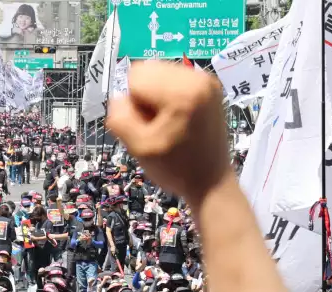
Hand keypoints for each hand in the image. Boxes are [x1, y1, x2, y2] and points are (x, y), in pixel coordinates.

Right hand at [107, 63, 227, 201]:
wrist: (211, 182)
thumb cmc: (175, 169)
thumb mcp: (139, 148)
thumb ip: (120, 117)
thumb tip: (120, 97)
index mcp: (181, 92)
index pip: (135, 76)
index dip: (132, 102)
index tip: (146, 125)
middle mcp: (197, 77)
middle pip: (149, 69)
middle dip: (144, 95)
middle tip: (156, 124)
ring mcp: (206, 80)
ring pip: (160, 72)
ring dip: (155, 94)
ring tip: (168, 122)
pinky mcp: (210, 86)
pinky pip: (175, 78)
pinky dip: (169, 94)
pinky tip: (177, 117)